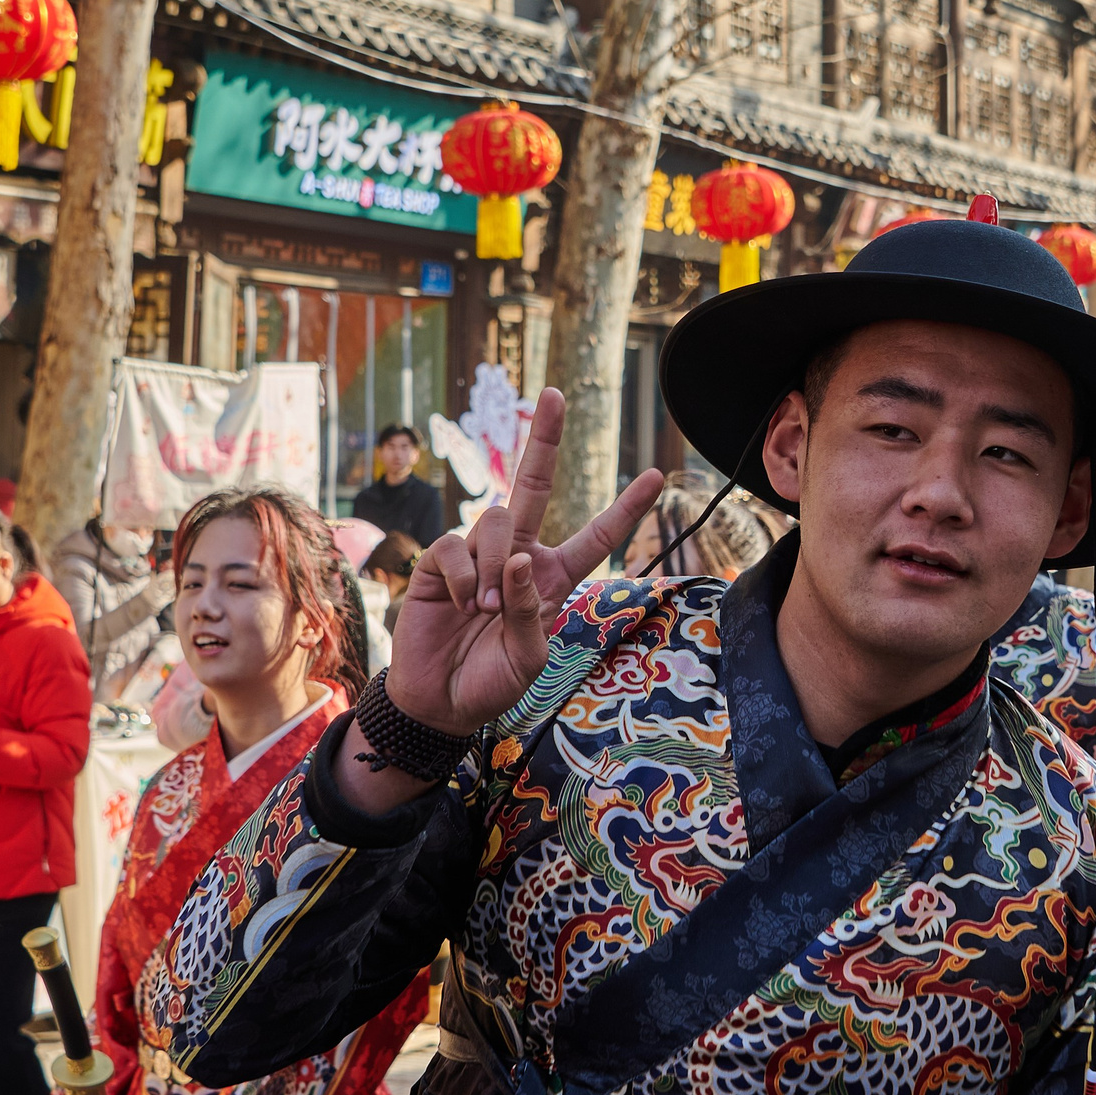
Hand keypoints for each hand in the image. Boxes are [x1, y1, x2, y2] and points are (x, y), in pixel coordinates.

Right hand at [342, 389, 661, 813]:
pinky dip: (463, 577)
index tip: (657, 476)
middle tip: (554, 394)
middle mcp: (518, 556)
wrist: (439, 700)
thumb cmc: (491, 683)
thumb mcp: (529, 658)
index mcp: (552, 579)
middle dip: (545, 439)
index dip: (625, 508)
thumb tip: (520, 558)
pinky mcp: (440, 563)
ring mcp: (478, 556)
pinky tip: (462, 605)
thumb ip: (533, 610)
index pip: (595, 537)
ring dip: (495, 566)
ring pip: (494, 521)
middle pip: (533, 485)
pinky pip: (455, 547)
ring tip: (486, 611)